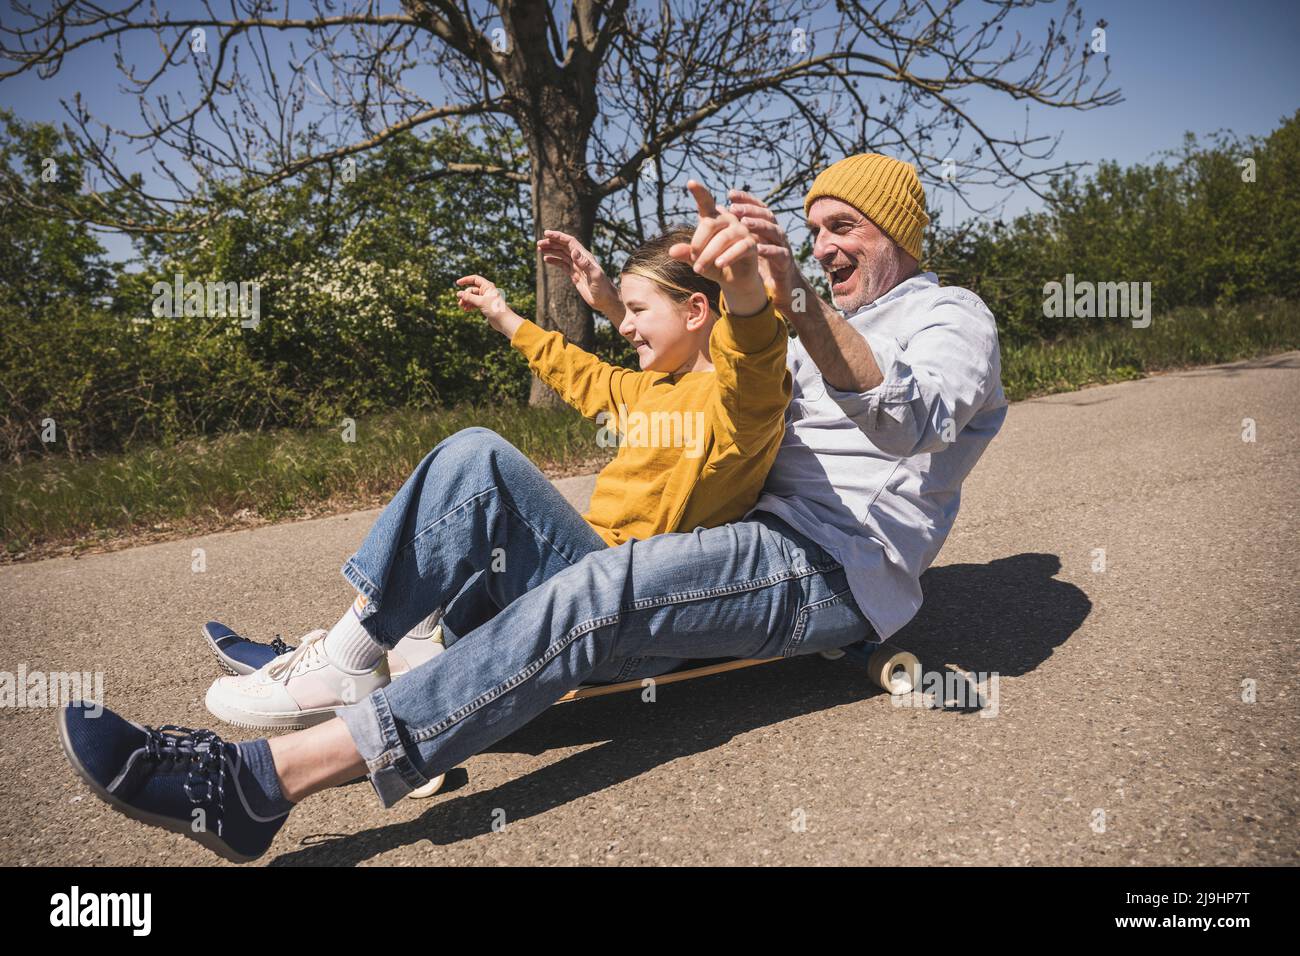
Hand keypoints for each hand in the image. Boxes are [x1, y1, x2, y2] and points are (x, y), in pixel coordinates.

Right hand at [455, 274, 523, 337]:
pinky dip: (471, 305)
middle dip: (465, 295)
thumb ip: (469, 297)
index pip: (475, 279)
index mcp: (488, 286)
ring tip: (462, 307)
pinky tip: (467, 310)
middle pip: (472, 290)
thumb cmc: (495, 309)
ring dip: (467, 301)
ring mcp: (486, 298)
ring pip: (473, 297)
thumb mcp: (480, 302)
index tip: (457, 283)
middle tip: (460, 303)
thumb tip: (458, 293)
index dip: (466, 280)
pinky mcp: (485, 306)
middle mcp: (487, 291)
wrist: (504, 321)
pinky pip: (475, 303)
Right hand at [536, 230, 622, 318]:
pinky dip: (554, 260)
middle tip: (538, 244)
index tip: (546, 233)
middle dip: (551, 243)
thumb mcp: (595, 276)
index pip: (570, 242)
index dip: (558, 236)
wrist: (605, 301)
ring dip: (551, 250)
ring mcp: (577, 267)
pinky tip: (546, 259)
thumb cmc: (603, 289)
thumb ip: (585, 264)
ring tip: (539, 249)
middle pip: (564, 247)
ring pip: (562, 254)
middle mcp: (580, 259)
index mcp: (585, 257)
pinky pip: (562, 265)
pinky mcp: (574, 275)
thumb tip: (573, 251)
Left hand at [669, 180, 766, 315]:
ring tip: (699, 269)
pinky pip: (739, 248)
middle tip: (692, 261)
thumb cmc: (714, 266)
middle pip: (709, 224)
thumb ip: (686, 254)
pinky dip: (728, 257)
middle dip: (698, 244)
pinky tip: (719, 265)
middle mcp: (729, 220)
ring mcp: (742, 230)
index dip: (700, 192)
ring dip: (708, 255)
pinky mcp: (752, 244)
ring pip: (723, 238)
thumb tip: (672, 251)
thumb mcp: (698, 260)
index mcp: (714, 219)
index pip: (706, 202)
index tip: (691, 183)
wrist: (735, 280)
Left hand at [726, 188, 798, 313]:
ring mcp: (782, 246)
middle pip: (766, 215)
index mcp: (766, 227)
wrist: (779, 288)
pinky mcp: (785, 263)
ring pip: (774, 231)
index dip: (746, 199)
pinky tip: (757, 249)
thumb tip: (718, 209)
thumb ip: (735, 228)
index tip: (730, 193)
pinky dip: (769, 250)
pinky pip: (779, 254)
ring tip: (744, 223)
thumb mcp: (747, 244)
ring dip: (759, 226)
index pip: (758, 207)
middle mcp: (776, 233)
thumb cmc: (760, 263)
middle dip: (750, 210)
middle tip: (734, 208)